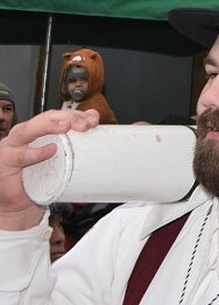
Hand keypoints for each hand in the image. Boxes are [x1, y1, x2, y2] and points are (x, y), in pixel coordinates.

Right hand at [0, 109, 98, 230]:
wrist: (19, 205)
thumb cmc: (40, 180)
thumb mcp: (61, 163)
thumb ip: (77, 153)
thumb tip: (107, 149)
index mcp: (41, 131)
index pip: (61, 115)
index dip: (78, 114)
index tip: (94, 119)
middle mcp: (27, 133)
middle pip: (47, 117)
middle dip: (68, 117)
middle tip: (84, 124)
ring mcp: (14, 145)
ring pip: (30, 129)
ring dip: (50, 125)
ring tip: (66, 126)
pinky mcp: (5, 161)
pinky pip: (18, 155)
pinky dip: (33, 152)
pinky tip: (48, 150)